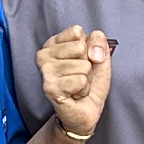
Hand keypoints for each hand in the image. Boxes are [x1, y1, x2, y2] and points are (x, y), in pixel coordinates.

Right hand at [38, 27, 113, 143]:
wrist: (86, 112)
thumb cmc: (89, 82)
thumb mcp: (100, 56)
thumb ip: (99, 42)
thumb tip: (93, 54)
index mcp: (53, 43)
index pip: (77, 32)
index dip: (88, 48)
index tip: (81, 60)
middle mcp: (44, 54)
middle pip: (80, 48)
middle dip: (87, 65)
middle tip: (79, 76)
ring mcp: (45, 71)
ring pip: (82, 66)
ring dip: (85, 80)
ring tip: (76, 86)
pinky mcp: (49, 87)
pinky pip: (80, 81)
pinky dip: (83, 90)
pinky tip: (74, 94)